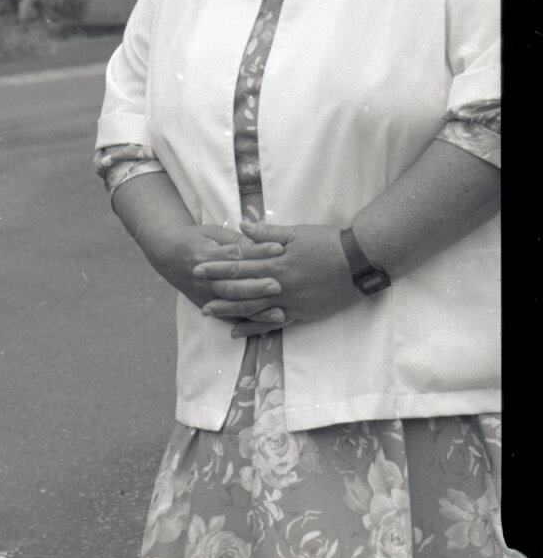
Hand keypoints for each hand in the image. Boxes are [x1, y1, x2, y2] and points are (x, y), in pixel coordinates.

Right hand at [149, 223, 284, 319]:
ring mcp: (204, 295)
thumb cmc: (196, 240)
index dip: (257, 251)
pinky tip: (266, 325)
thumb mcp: (214, 233)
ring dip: (256, 310)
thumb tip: (263, 244)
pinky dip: (247, 323)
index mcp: (204, 255)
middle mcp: (202, 278)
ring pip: (232, 305)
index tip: (279, 248)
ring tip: (279, 312)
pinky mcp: (206, 306)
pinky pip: (229, 318)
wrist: (168, 254)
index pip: (234, 254)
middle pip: (232, 285)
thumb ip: (237, 240)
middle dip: (256, 287)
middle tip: (278, 285)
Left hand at [194, 221, 358, 336]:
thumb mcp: (296, 233)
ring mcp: (291, 301)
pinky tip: (239, 332)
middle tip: (196, 293)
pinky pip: (274, 324)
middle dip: (218, 291)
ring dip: (230, 311)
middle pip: (242, 289)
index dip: (218, 267)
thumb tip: (241, 226)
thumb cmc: (329, 243)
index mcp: (277, 262)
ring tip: (209, 313)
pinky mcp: (303, 313)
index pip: (240, 265)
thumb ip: (266, 232)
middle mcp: (281, 285)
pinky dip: (255, 328)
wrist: (362, 261)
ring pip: (254, 309)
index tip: (198, 267)